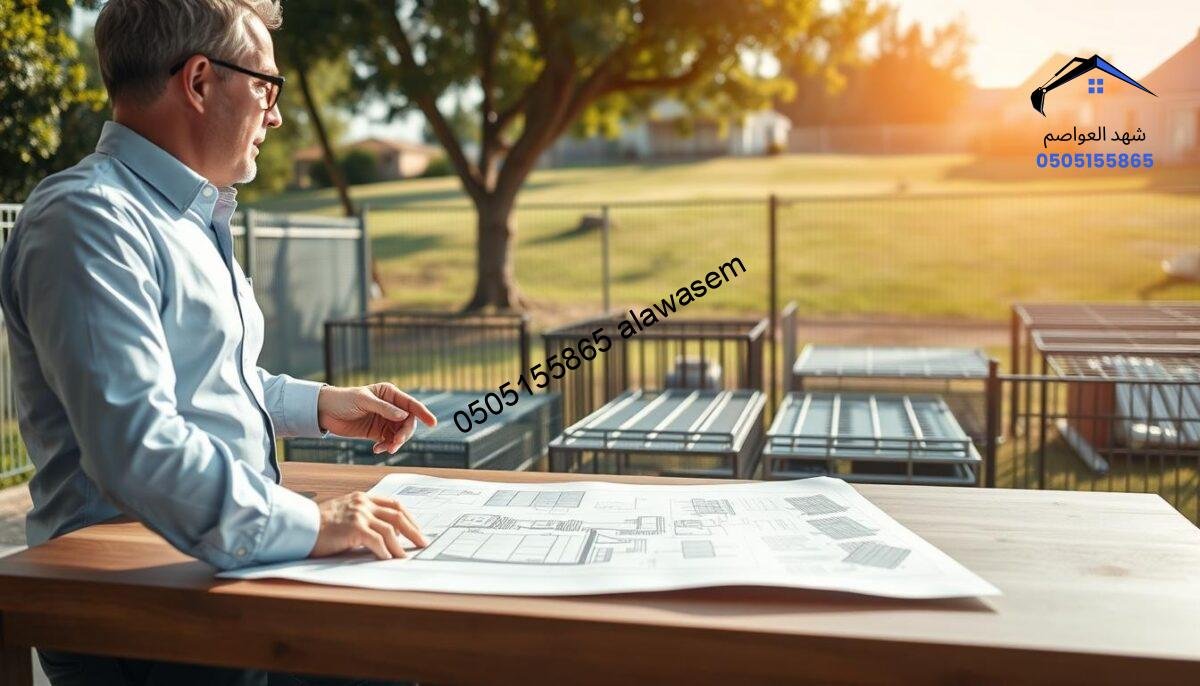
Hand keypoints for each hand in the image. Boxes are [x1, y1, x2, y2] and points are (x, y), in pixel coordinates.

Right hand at [309, 492, 428, 559]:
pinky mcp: (353, 528)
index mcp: (363, 498)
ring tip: (405, 556)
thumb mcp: (345, 514)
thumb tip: (387, 536)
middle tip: (422, 542)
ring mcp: (359, 514)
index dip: (409, 517)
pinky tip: (388, 558)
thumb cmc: (320, 525)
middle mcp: (363, 503)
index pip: (394, 505)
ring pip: (390, 529)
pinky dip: (385, 550)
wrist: (300, 525)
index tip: (417, 529)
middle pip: (398, 515)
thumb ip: (364, 519)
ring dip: (400, 545)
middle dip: (413, 530)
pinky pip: (376, 540)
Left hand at [317, 383, 436, 453]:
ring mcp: (385, 420)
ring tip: (385, 448)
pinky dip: (386, 447)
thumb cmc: (343, 399)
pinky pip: (389, 441)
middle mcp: (391, 407)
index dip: (423, 413)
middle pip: (408, 422)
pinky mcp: (377, 432)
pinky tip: (377, 449)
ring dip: (395, 443)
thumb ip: (384, 409)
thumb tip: (404, 416)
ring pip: (399, 434)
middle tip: (396, 443)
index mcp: (390, 394)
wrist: (324, 412)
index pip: (411, 404)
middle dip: (404, 434)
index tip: (432, 423)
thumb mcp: (363, 401)